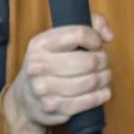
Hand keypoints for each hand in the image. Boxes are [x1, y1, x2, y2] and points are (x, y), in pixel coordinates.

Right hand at [0, 13, 116, 133]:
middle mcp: (38, 66)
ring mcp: (44, 89)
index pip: (79, 34)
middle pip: (89, 61)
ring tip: (104, 76)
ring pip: (91, 81)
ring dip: (104, 78)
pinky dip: (101, 95)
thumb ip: (89, 25)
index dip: (96, 39)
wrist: (25, 98)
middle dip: (103, 61)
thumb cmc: (49, 64)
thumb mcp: (59, 39)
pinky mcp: (54, 108)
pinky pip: (88, 101)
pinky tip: (102, 91)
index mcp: (40, 44)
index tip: (96, 44)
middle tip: (103, 63)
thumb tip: (109, 36)